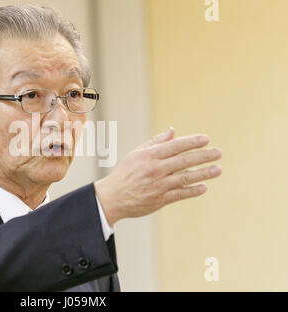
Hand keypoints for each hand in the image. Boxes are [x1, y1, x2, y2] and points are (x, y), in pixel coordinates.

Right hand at [94, 127, 221, 225]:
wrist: (112, 197)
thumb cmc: (125, 173)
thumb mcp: (136, 154)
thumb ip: (155, 142)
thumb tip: (173, 131)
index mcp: (149, 156)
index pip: (175, 146)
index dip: (191, 142)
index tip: (206, 139)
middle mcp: (154, 169)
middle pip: (183, 161)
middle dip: (203, 156)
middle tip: (218, 153)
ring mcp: (158, 185)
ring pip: (185, 178)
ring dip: (203, 174)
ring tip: (218, 169)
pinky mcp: (160, 199)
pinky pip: (180, 194)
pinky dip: (193, 191)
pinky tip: (203, 187)